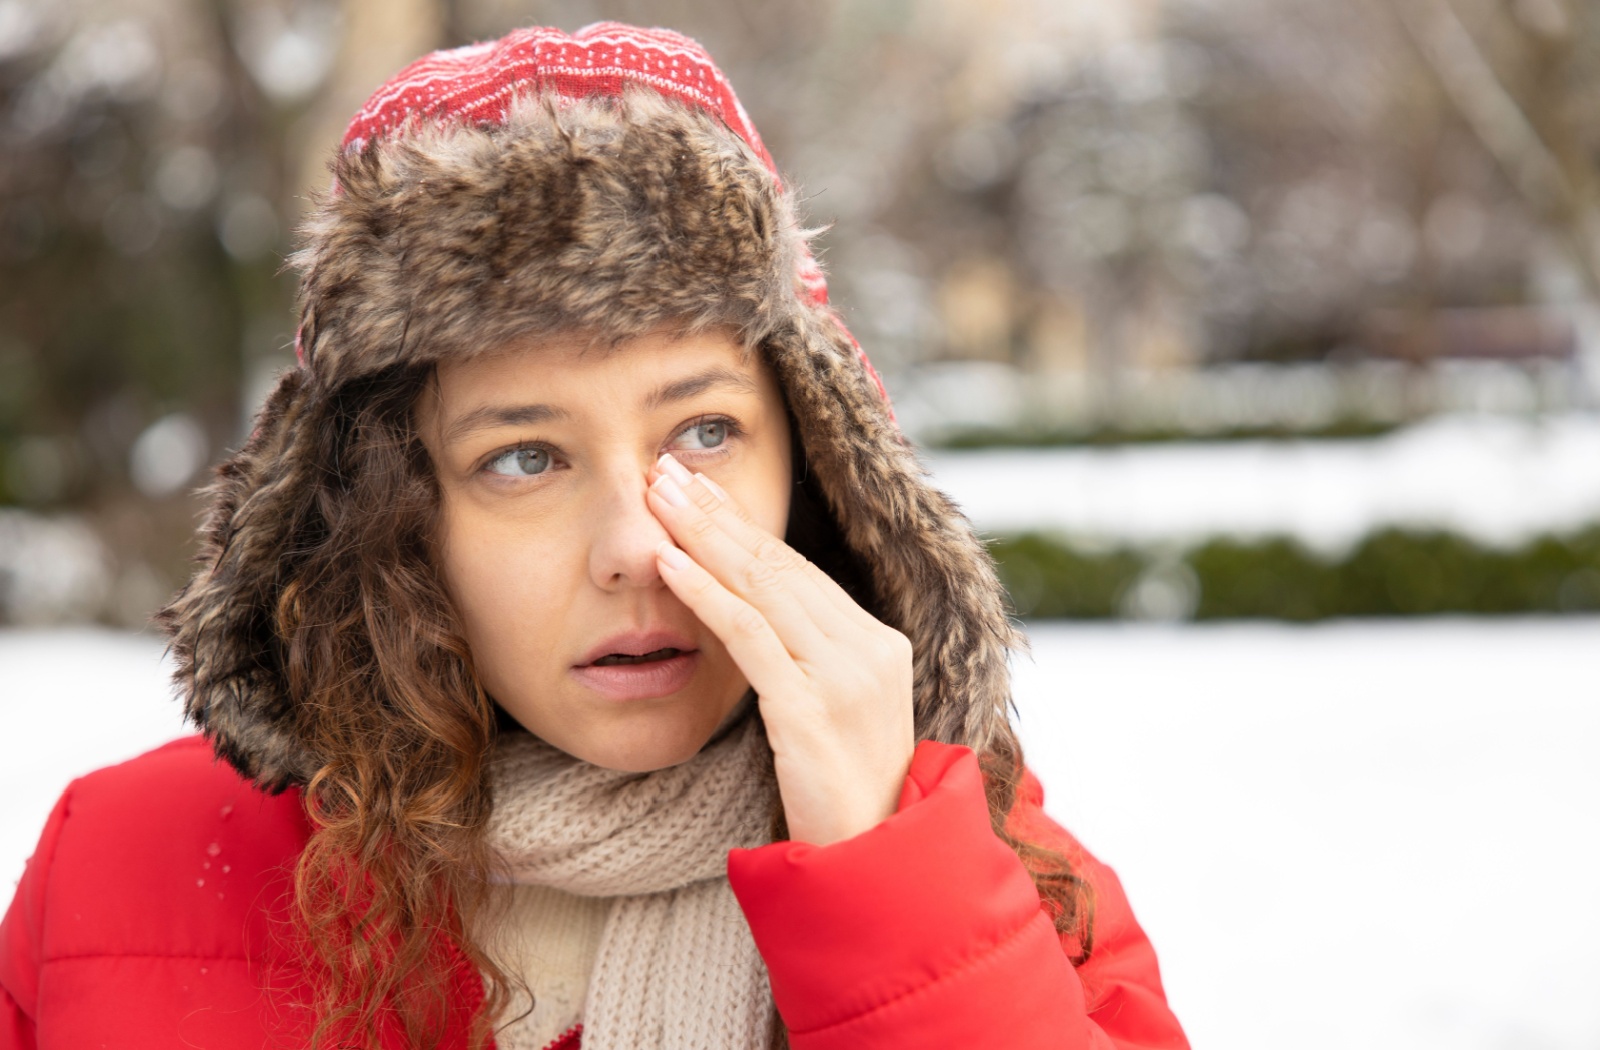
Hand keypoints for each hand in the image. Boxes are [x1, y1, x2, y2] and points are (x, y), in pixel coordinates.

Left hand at [646, 453, 914, 845]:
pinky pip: (750, 636)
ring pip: (763, 586)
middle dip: (716, 512)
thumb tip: (743, 610)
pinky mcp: (812, 709)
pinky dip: (705, 594)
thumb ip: (804, 658)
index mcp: (877, 642)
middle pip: (778, 563)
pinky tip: (670, 563)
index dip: (742, 525)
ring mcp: (844, 677)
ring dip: (702, 535)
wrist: (872, 862)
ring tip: (657, 497)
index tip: (698, 488)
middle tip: (664, 470)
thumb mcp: (833, 710)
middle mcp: (867, 649)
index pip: (799, 569)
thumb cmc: (842, 792)